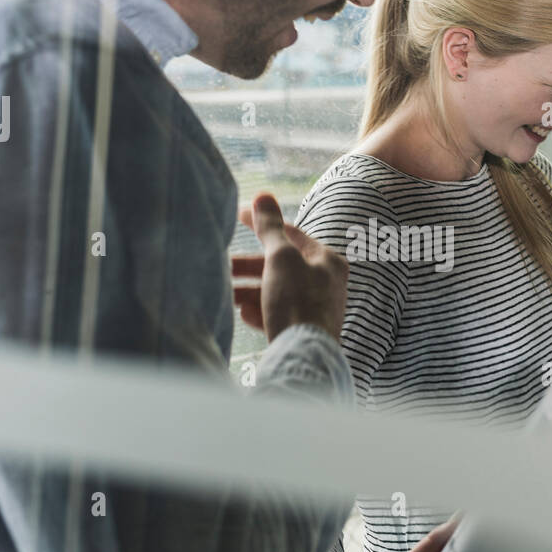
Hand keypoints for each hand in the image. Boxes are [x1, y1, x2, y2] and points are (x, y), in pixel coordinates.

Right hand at [232, 193, 347, 342]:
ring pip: (276, 290)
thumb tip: (262, 195)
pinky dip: (260, 311)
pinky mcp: (304, 332)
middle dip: (250, 265)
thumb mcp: (281, 258)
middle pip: (281, 265)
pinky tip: (244, 315)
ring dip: (249, 289)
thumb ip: (269, 228)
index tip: (236, 216)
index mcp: (328, 261)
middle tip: (224, 263)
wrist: (304, 356)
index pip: (291, 234)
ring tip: (227, 291)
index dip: (261, 223)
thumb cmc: (298, 302)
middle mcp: (326, 283)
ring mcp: (316, 309)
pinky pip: (277, 314)